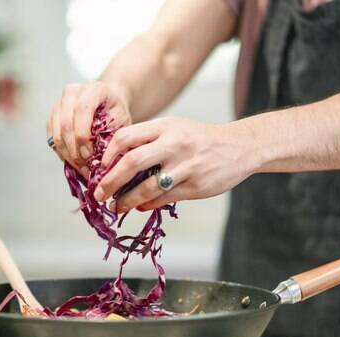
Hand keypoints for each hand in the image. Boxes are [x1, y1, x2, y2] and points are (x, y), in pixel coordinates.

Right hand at [46, 81, 130, 176]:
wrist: (108, 101)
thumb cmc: (116, 111)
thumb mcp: (122, 120)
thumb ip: (113, 135)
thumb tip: (103, 160)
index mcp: (93, 89)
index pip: (82, 109)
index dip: (83, 135)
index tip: (89, 155)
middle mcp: (72, 92)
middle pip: (66, 123)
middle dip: (74, 149)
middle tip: (85, 167)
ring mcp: (59, 103)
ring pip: (56, 132)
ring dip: (67, 154)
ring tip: (81, 168)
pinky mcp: (53, 116)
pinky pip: (52, 138)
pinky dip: (62, 153)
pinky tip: (73, 162)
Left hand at [93, 117, 259, 211]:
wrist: (240, 147)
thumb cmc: (199, 139)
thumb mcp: (174, 128)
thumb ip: (148, 140)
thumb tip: (115, 162)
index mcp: (165, 126)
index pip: (125, 137)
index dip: (107, 155)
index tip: (99, 169)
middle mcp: (174, 144)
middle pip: (131, 162)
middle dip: (109, 181)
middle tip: (98, 194)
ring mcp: (186, 166)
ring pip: (147, 187)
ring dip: (126, 200)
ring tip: (117, 206)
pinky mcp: (195, 186)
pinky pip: (164, 198)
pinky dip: (147, 205)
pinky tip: (139, 207)